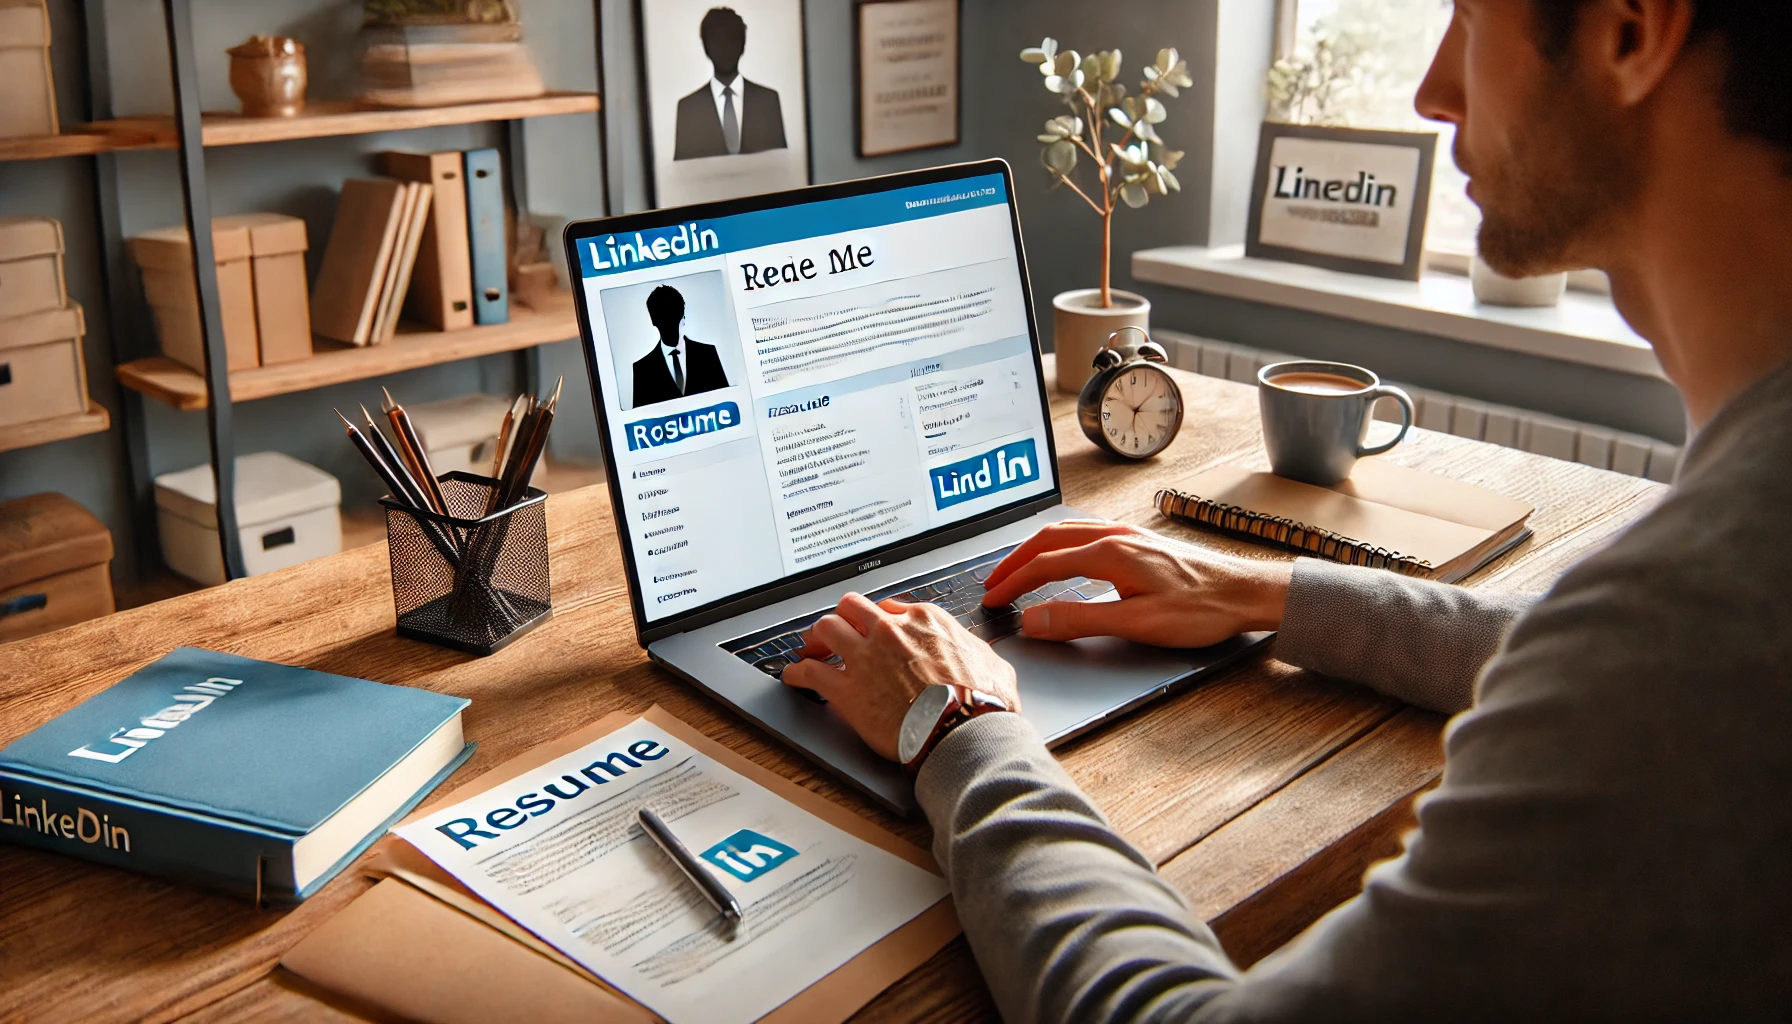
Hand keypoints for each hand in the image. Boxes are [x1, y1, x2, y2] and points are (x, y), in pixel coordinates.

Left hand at [783, 593, 1019, 761]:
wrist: (964, 733)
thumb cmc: (982, 704)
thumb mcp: (992, 664)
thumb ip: (976, 651)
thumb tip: (981, 655)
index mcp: (925, 620)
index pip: (889, 607)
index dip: (878, 621)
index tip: (875, 631)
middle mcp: (890, 630)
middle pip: (852, 607)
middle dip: (843, 618)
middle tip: (837, 634)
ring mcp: (864, 656)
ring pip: (826, 627)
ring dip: (816, 638)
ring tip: (811, 650)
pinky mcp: (846, 688)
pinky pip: (808, 672)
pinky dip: (797, 673)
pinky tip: (793, 678)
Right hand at [980, 520, 1292, 647]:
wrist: (1246, 592)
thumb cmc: (1202, 609)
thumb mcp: (1136, 622)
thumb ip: (1080, 619)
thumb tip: (1034, 618)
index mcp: (1111, 552)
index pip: (1045, 564)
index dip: (1013, 583)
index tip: (993, 600)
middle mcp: (1116, 535)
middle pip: (1049, 540)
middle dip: (1016, 561)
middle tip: (993, 584)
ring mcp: (1129, 534)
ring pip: (1067, 531)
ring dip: (1036, 549)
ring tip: (1017, 569)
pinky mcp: (1140, 541)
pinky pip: (1086, 532)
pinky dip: (1060, 544)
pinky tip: (1063, 556)